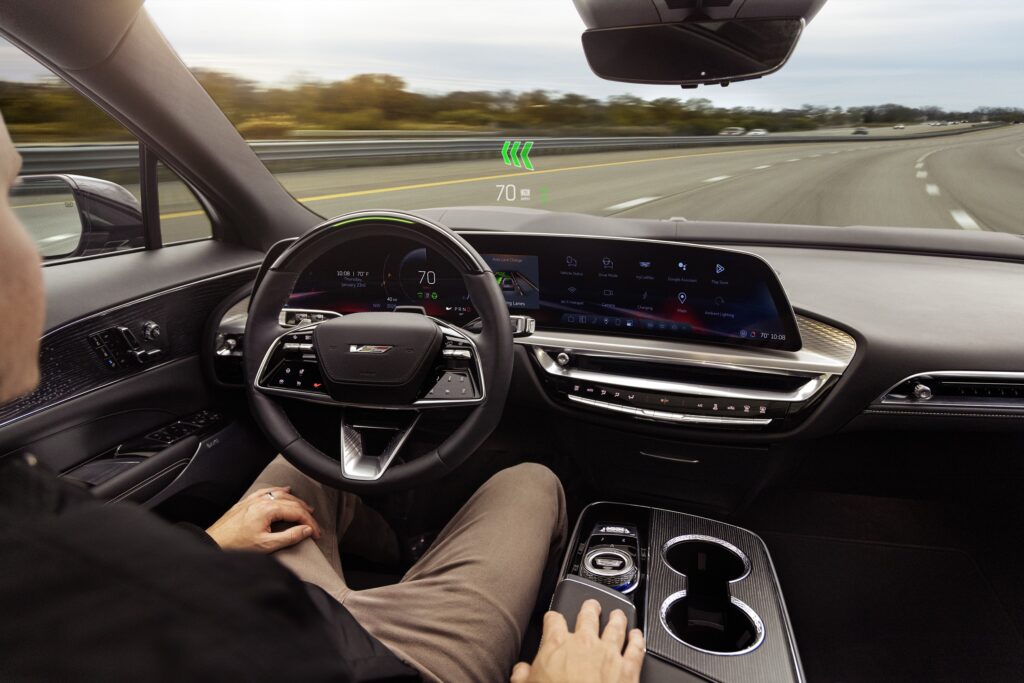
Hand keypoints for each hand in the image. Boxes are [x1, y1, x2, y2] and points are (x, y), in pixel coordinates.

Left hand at [206, 486, 322, 552]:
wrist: (212, 543)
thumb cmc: (236, 546)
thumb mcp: (266, 545)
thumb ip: (289, 536)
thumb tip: (307, 530)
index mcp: (268, 510)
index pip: (297, 512)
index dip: (310, 523)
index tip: (316, 533)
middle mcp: (261, 501)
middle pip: (291, 502)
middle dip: (306, 513)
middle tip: (314, 524)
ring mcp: (253, 500)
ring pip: (280, 494)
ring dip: (295, 501)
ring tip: (306, 507)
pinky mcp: (246, 503)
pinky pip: (266, 492)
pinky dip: (278, 491)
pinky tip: (283, 491)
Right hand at [511, 599, 644, 682]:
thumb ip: (523, 676)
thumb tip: (520, 671)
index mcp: (557, 645)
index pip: (554, 621)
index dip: (552, 618)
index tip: (553, 619)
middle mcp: (585, 643)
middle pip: (588, 616)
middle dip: (589, 608)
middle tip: (591, 605)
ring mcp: (609, 653)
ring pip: (615, 627)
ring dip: (617, 618)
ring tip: (617, 614)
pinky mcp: (628, 668)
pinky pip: (635, 648)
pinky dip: (637, 639)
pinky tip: (637, 635)